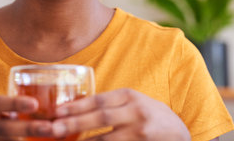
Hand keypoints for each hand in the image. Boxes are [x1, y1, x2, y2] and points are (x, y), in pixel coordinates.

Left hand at [51, 88, 190, 140]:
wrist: (179, 133)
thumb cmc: (150, 114)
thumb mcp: (133, 101)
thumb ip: (111, 103)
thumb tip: (76, 107)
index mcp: (130, 96)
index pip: (99, 100)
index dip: (77, 105)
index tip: (58, 110)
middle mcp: (135, 112)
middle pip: (101, 117)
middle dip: (75, 123)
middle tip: (55, 128)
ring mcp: (139, 132)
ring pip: (106, 139)